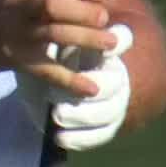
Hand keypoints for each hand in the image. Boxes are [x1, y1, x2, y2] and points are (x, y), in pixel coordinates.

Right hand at [0, 0, 122, 95]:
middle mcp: (16, 4)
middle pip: (57, 5)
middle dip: (87, 12)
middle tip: (106, 20)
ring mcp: (13, 33)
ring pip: (54, 34)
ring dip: (86, 39)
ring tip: (109, 44)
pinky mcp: (13, 59)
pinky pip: (45, 70)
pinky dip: (70, 80)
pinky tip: (90, 86)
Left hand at [20, 23, 134, 150]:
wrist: (43, 91)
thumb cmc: (46, 59)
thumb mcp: (46, 43)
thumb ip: (52, 38)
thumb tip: (48, 27)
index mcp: (102, 47)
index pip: (122, 38)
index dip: (120, 42)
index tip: (106, 48)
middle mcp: (114, 74)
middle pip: (114, 82)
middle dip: (91, 87)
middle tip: (58, 91)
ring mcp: (114, 102)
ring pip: (109, 111)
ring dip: (82, 115)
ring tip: (57, 115)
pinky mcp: (107, 126)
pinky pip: (100, 135)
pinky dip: (80, 138)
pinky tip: (59, 137)